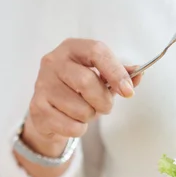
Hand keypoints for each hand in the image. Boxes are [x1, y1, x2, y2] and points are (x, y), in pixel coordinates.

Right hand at [21, 38, 142, 159]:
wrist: (50, 109)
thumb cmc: (80, 88)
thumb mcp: (103, 76)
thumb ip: (122, 74)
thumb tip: (139, 74)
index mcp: (72, 48)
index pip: (97, 51)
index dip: (116, 72)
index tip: (128, 91)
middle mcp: (53, 62)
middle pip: (87, 82)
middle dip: (104, 101)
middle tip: (105, 106)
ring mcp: (42, 84)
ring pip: (80, 108)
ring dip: (91, 116)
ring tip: (84, 111)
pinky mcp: (37, 108)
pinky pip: (71, 126)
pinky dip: (79, 129)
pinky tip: (71, 120)